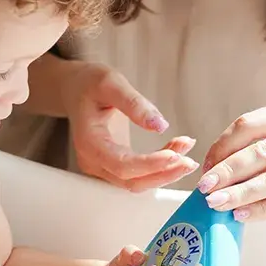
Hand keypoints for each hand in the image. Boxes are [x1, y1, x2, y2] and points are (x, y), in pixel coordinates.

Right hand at [62, 62, 198, 191]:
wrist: (75, 90)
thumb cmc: (90, 84)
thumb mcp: (111, 83)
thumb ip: (134, 104)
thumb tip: (160, 125)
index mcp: (89, 142)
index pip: (121, 165)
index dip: (150, 165)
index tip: (176, 155)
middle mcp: (93, 161)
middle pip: (131, 181)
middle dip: (163, 174)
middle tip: (190, 160)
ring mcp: (101, 167)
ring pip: (137, 182)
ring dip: (165, 171)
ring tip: (187, 149)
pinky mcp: (112, 167)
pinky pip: (138, 174)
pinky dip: (159, 166)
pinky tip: (176, 148)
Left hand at [198, 100, 265, 220]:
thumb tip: (220, 166)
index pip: (249, 125)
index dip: (222, 146)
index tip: (206, 164)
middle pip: (259, 152)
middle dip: (226, 171)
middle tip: (204, 187)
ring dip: (239, 192)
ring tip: (216, 203)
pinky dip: (262, 209)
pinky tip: (242, 214)